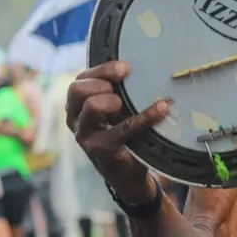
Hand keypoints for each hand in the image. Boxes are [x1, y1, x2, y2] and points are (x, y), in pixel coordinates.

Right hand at [66, 61, 170, 203]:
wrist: (125, 172)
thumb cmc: (121, 132)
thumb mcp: (115, 109)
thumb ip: (118, 90)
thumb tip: (145, 64)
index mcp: (77, 104)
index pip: (80, 78)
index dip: (102, 70)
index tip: (126, 68)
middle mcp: (75, 118)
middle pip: (78, 89)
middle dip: (102, 83)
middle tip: (120, 90)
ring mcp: (85, 135)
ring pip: (91, 106)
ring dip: (112, 100)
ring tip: (124, 104)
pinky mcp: (101, 149)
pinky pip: (123, 128)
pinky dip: (145, 116)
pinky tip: (162, 109)